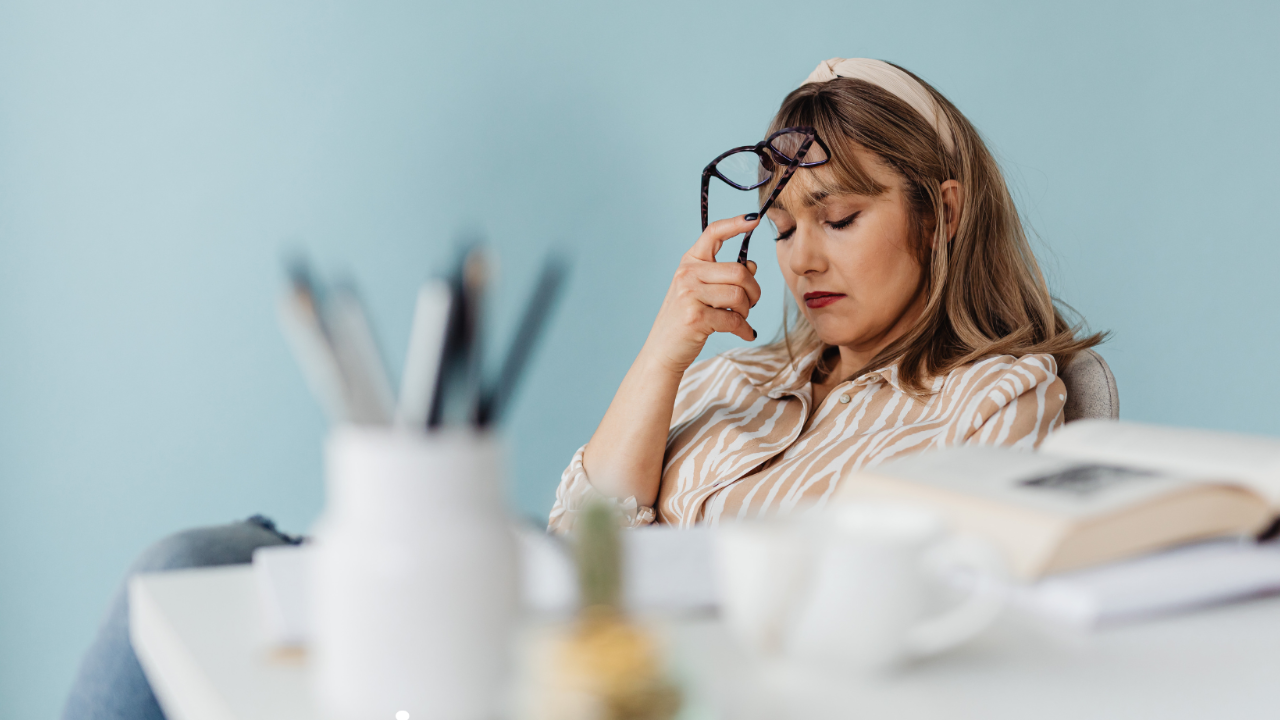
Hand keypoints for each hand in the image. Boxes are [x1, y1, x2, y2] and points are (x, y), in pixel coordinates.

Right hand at [641, 214, 762, 375]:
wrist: (662, 350)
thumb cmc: (686, 319)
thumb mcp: (702, 291)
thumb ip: (725, 276)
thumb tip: (752, 265)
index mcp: (689, 262)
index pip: (713, 233)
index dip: (735, 224)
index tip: (754, 219)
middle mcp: (687, 274)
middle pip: (739, 272)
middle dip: (754, 291)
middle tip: (751, 303)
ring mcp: (689, 295)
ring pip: (739, 295)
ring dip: (748, 310)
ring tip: (742, 318)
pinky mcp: (696, 317)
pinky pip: (735, 319)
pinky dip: (745, 329)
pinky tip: (746, 333)